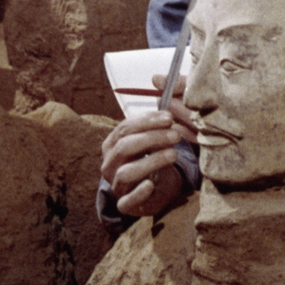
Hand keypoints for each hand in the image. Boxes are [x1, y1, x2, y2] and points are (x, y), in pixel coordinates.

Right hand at [101, 74, 195, 217]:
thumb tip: (159, 79)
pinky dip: (140, 192)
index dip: (146, 122)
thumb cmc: (151, 157)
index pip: (125, 128)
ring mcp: (115, 185)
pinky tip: (153, 183)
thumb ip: (156, 111)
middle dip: (151, 139)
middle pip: (125, 147)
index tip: (168, 117)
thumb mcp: (152, 135)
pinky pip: (128, 201)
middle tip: (175, 134)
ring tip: (173, 154)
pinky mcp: (125, 205)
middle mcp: (109, 163)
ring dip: (151, 161)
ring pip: (127, 172)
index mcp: (112, 143)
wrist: (152, 190)